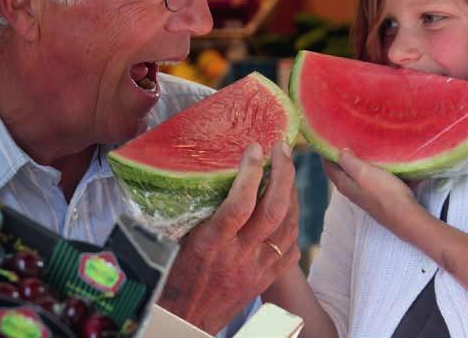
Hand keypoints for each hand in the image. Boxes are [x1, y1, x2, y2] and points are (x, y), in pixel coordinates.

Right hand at [159, 141, 299, 333]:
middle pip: (274, 210)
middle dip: (283, 173)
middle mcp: (239, 256)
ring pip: (289, 225)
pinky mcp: (268, 277)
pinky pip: (292, 246)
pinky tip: (289, 204)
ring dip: (292, 192)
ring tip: (287, 168)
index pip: (239, 204)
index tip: (255, 148)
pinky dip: (294, 220)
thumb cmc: (173, 276)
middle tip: (281, 148)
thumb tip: (196, 172)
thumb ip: (190, 212)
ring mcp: (258, 268)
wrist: (186, 321)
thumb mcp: (173, 242)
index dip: (250, 173)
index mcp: (211, 245)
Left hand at [323, 149, 422, 237]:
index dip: (327, 153)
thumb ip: (350, 162)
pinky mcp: (380, 197)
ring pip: (359, 175)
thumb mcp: (364, 173)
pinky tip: (385, 161)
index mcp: (344, 184)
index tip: (330, 139)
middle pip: (343, 171)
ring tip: (366, 146)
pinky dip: (377, 169)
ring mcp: (366, 195)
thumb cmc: (384, 192)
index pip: (329, 167)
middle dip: (344, 156)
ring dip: (361, 162)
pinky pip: (375, 178)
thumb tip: (339, 152)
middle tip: (349, 139)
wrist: (406, 215)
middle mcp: (352, 191)